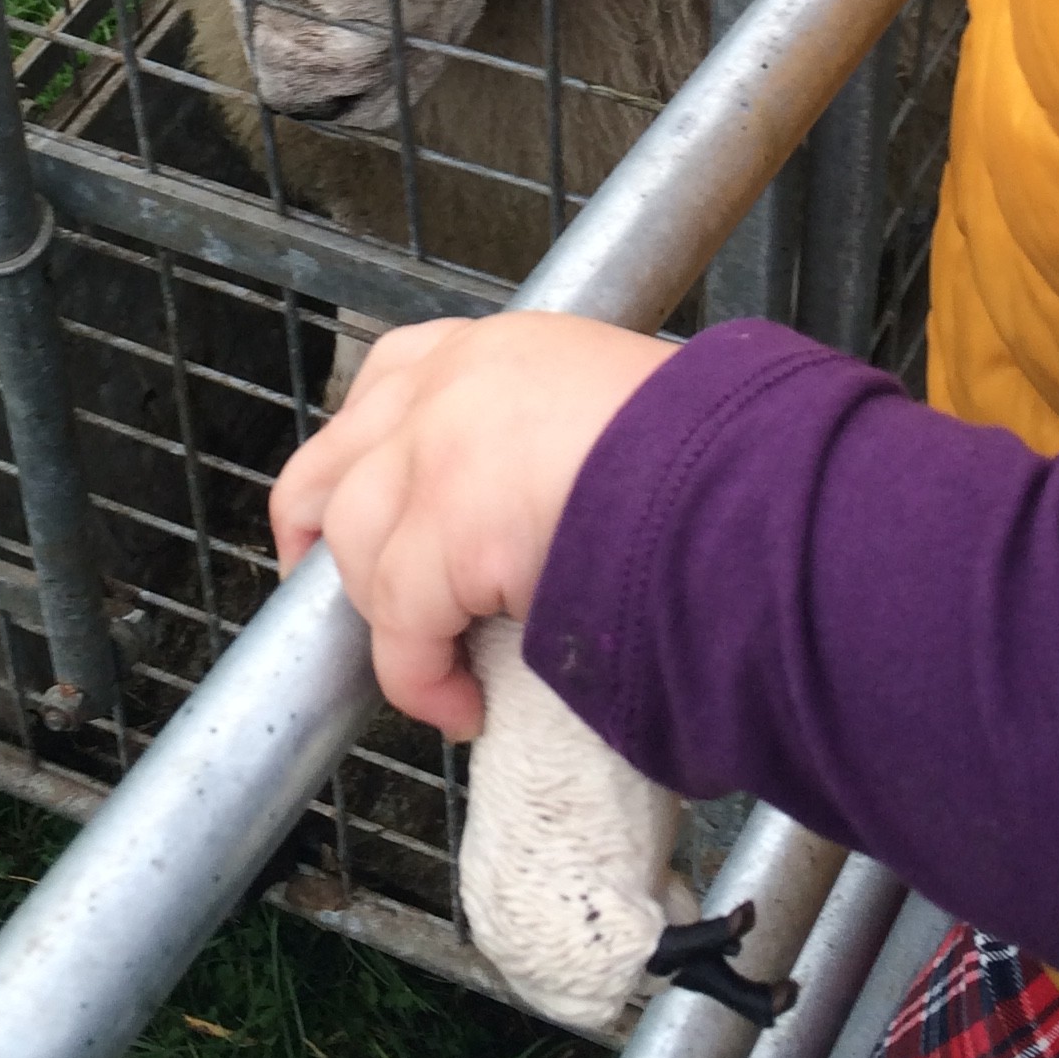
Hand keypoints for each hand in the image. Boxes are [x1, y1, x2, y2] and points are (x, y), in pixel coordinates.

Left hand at [269, 313, 672, 738]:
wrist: (737, 475)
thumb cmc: (709, 450)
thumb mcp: (612, 407)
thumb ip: (550, 437)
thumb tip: (543, 506)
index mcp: (494, 350)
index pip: (389, 379)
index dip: (369, 455)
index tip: (375, 507)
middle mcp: (448, 386)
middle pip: (327, 467)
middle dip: (321, 539)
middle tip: (359, 601)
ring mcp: (436, 454)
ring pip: (354, 548)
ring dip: (388, 619)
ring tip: (440, 666)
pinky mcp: (444, 534)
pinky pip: (398, 630)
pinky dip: (420, 680)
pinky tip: (462, 707)